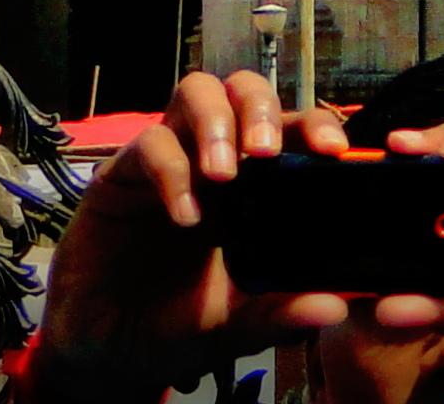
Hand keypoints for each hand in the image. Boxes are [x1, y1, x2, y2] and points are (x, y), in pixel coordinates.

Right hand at [36, 71, 353, 394]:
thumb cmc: (177, 328)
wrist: (108, 354)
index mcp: (251, 188)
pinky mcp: (120, 178)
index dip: (314, 126)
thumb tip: (335, 306)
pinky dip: (171, 171)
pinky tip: (184, 215)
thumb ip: (278, 314)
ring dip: (215, 122)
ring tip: (223, 173)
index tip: (335, 150)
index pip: (289, 131)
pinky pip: (148, 145)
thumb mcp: (235, 326)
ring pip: (195, 93)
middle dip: (261, 109)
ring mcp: (166, 162)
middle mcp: (210, 161)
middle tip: (267, 153)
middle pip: (242, 90)